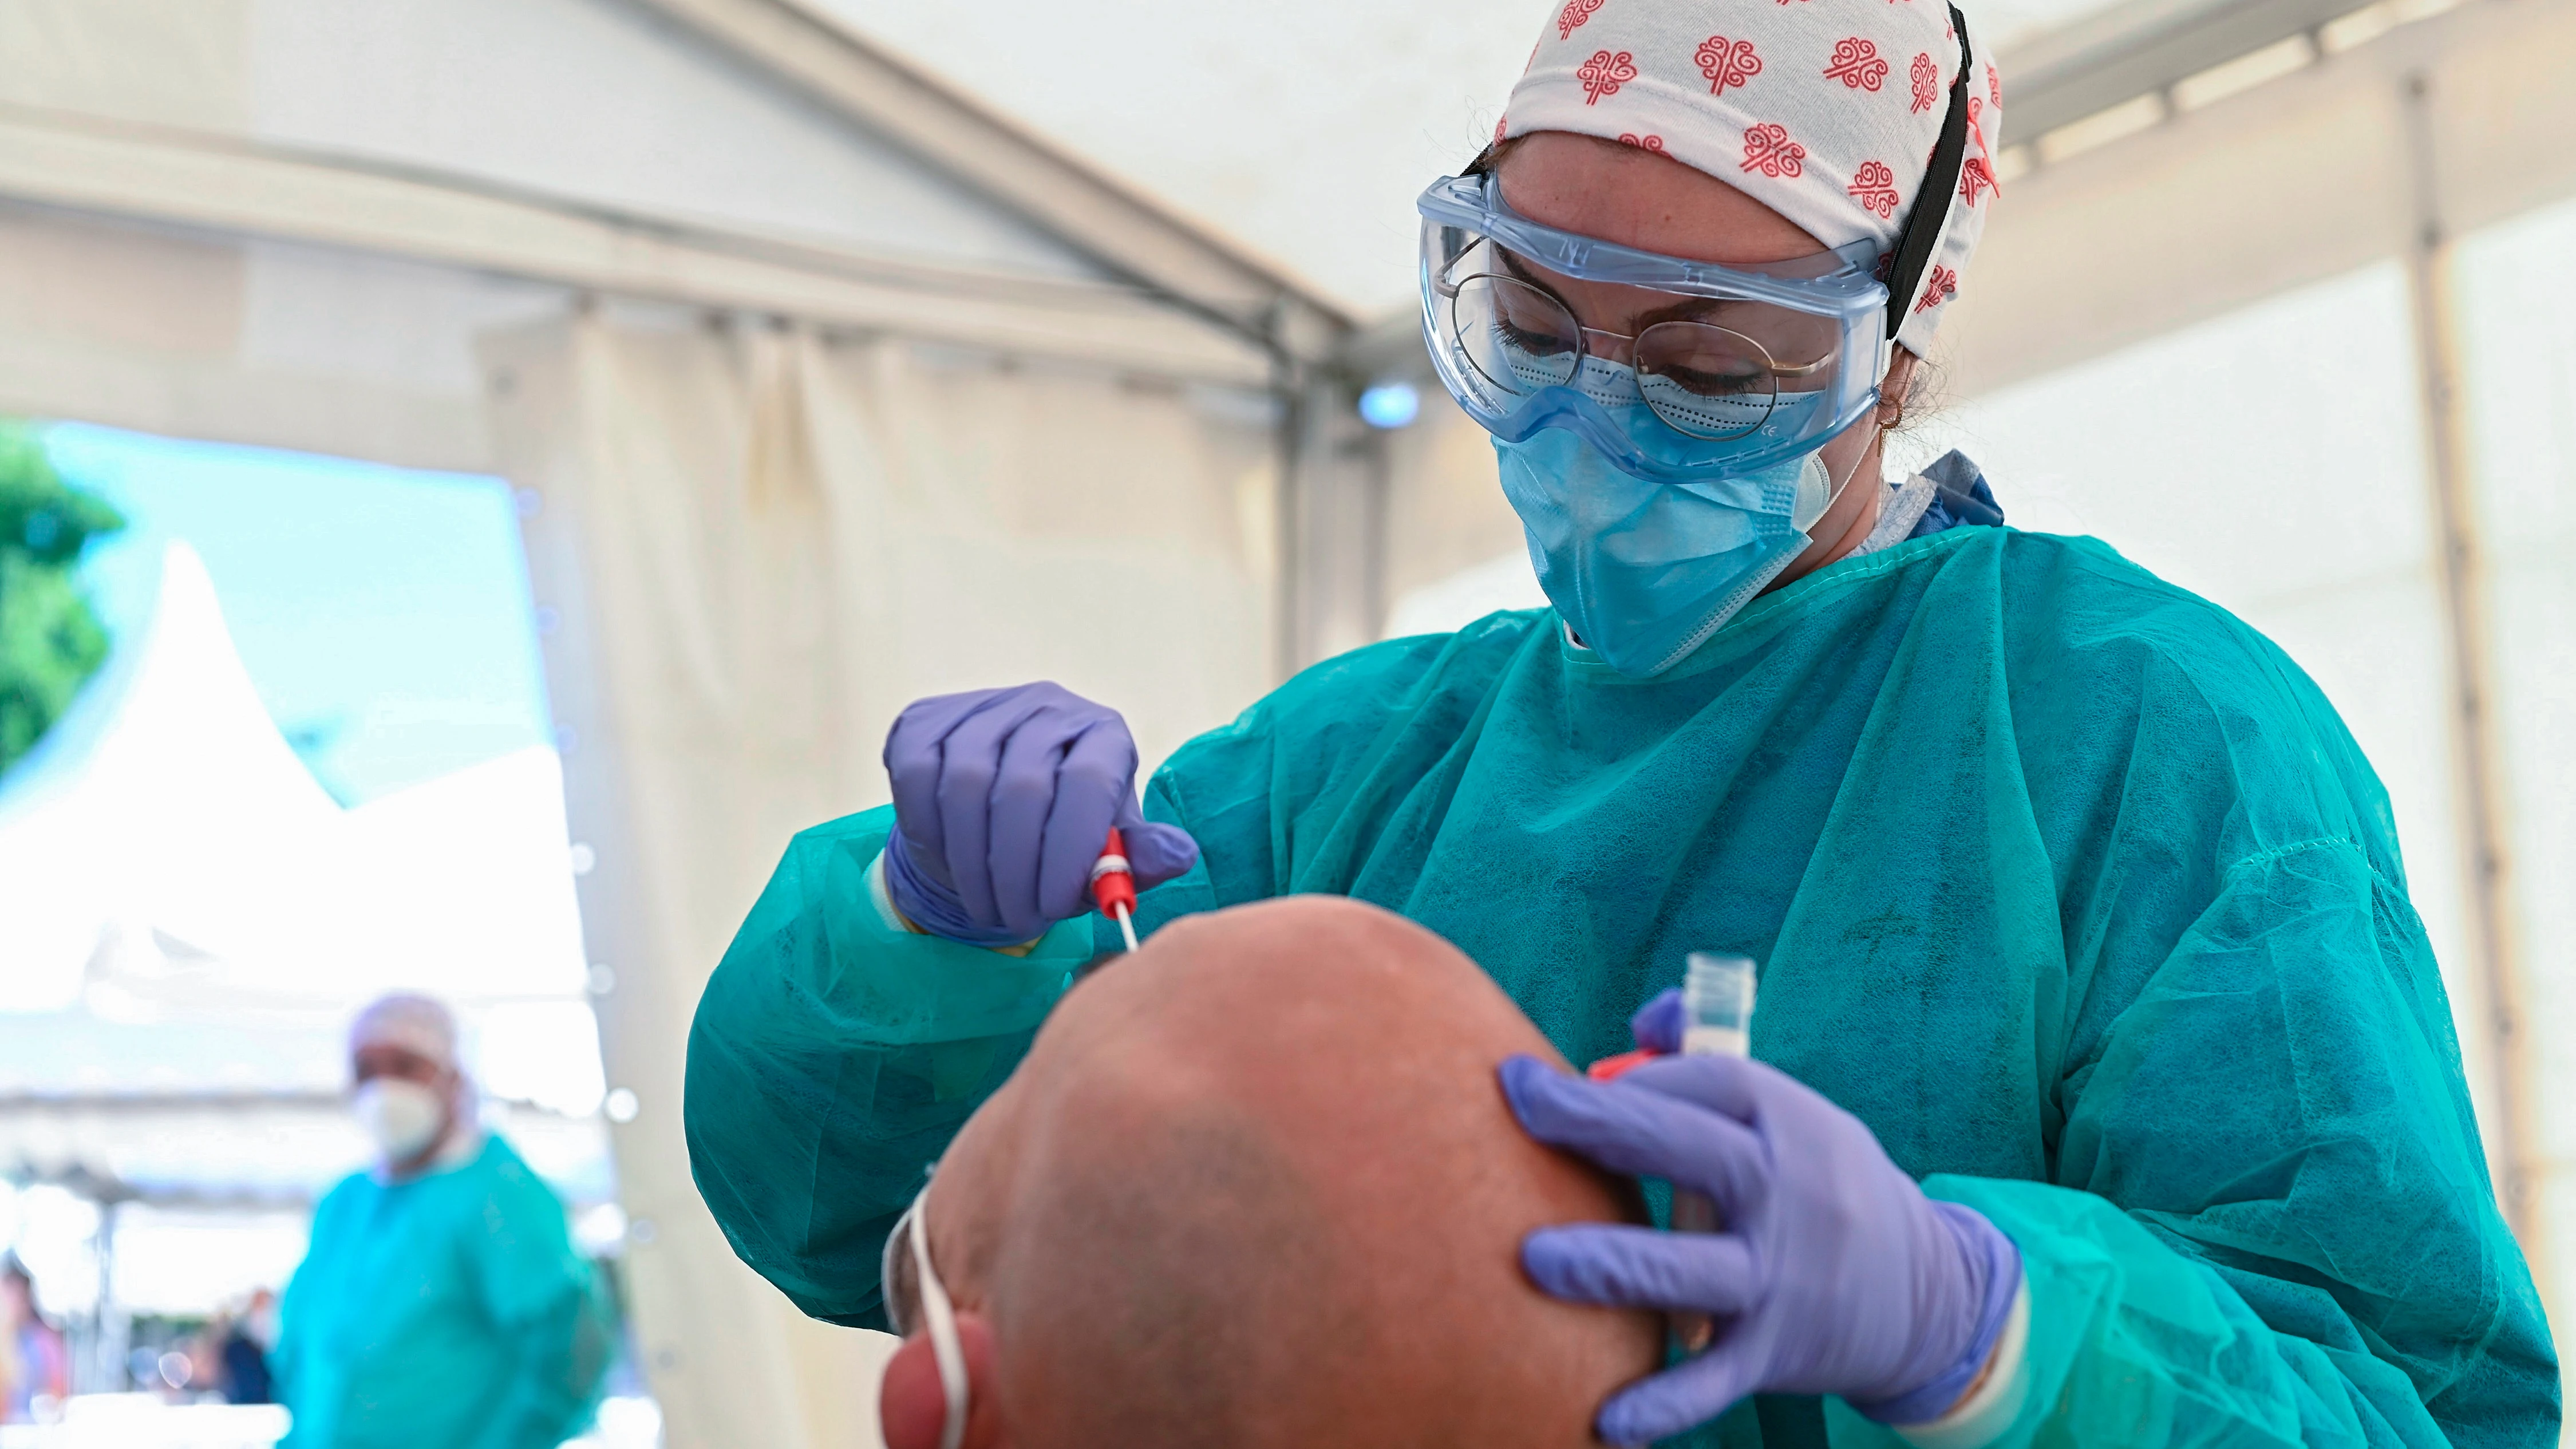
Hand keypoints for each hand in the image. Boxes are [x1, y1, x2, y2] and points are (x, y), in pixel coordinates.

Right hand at [882, 683, 1198, 945]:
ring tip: (989, 906)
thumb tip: (1177, 855)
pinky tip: (949, 861)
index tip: (1057, 907)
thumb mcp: (1107, 852)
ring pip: (964, 784)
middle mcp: (1047, 706)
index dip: (1070, 851)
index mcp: (1103, 733)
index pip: (1088, 781)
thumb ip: (1140, 857)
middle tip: (1018, 920)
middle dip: (1017, 871)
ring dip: (972, 863)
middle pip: (1023, 787)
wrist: (995, 819)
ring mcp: (983, 706)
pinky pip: (917, 775)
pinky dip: (929, 831)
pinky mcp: (926, 719)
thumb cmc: (1063, 838)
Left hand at [1499, 1051, 2019, 1445]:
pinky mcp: (1773, 1352)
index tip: (1559, 1076)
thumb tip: (1650, 1016)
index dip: (1639, 1073)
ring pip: (1693, 1270)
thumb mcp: (1791, 1114)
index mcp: (1789, 1125)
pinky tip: (1601, 1421)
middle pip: (1694, 1153)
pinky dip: (1663, 1404)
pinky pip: (1712, 1380)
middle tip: (1526, 1103)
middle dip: (1605, 1125)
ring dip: (1614, 1265)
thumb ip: (1709, 1060)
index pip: (1712, 1082)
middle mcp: (1787, 1196)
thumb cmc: (1822, 1184)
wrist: (1927, 1295)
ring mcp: (1780, 1279)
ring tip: (1535, 1260)